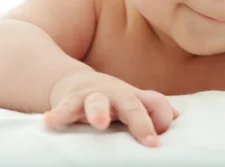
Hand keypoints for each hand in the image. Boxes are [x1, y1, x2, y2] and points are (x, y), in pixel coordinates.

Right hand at [43, 71, 178, 146]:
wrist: (78, 82)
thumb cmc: (113, 100)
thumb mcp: (134, 102)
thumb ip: (152, 108)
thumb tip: (176, 116)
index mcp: (134, 97)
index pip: (155, 103)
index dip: (161, 118)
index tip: (159, 141)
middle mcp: (116, 95)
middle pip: (131, 104)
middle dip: (140, 121)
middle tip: (150, 140)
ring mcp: (93, 96)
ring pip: (96, 102)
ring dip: (99, 112)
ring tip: (100, 124)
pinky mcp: (70, 101)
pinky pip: (63, 108)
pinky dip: (57, 115)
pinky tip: (48, 122)